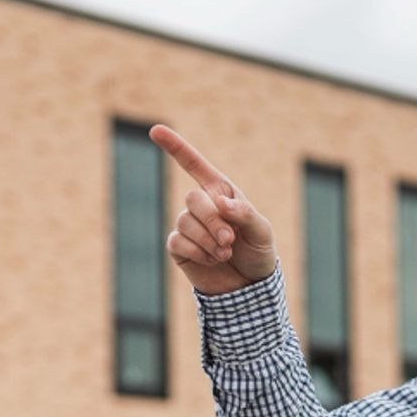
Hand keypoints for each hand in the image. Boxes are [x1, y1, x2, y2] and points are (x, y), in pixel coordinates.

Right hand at [149, 124, 276, 294]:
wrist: (248, 287)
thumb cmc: (257, 252)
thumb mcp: (261, 231)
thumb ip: (244, 214)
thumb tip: (220, 203)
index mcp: (221, 192)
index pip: (194, 164)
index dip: (175, 147)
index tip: (154, 130)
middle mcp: (202, 206)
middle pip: (193, 199)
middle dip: (212, 221)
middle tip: (230, 240)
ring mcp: (188, 226)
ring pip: (185, 222)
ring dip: (208, 241)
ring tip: (225, 253)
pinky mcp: (179, 248)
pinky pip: (178, 242)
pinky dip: (197, 252)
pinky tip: (212, 260)